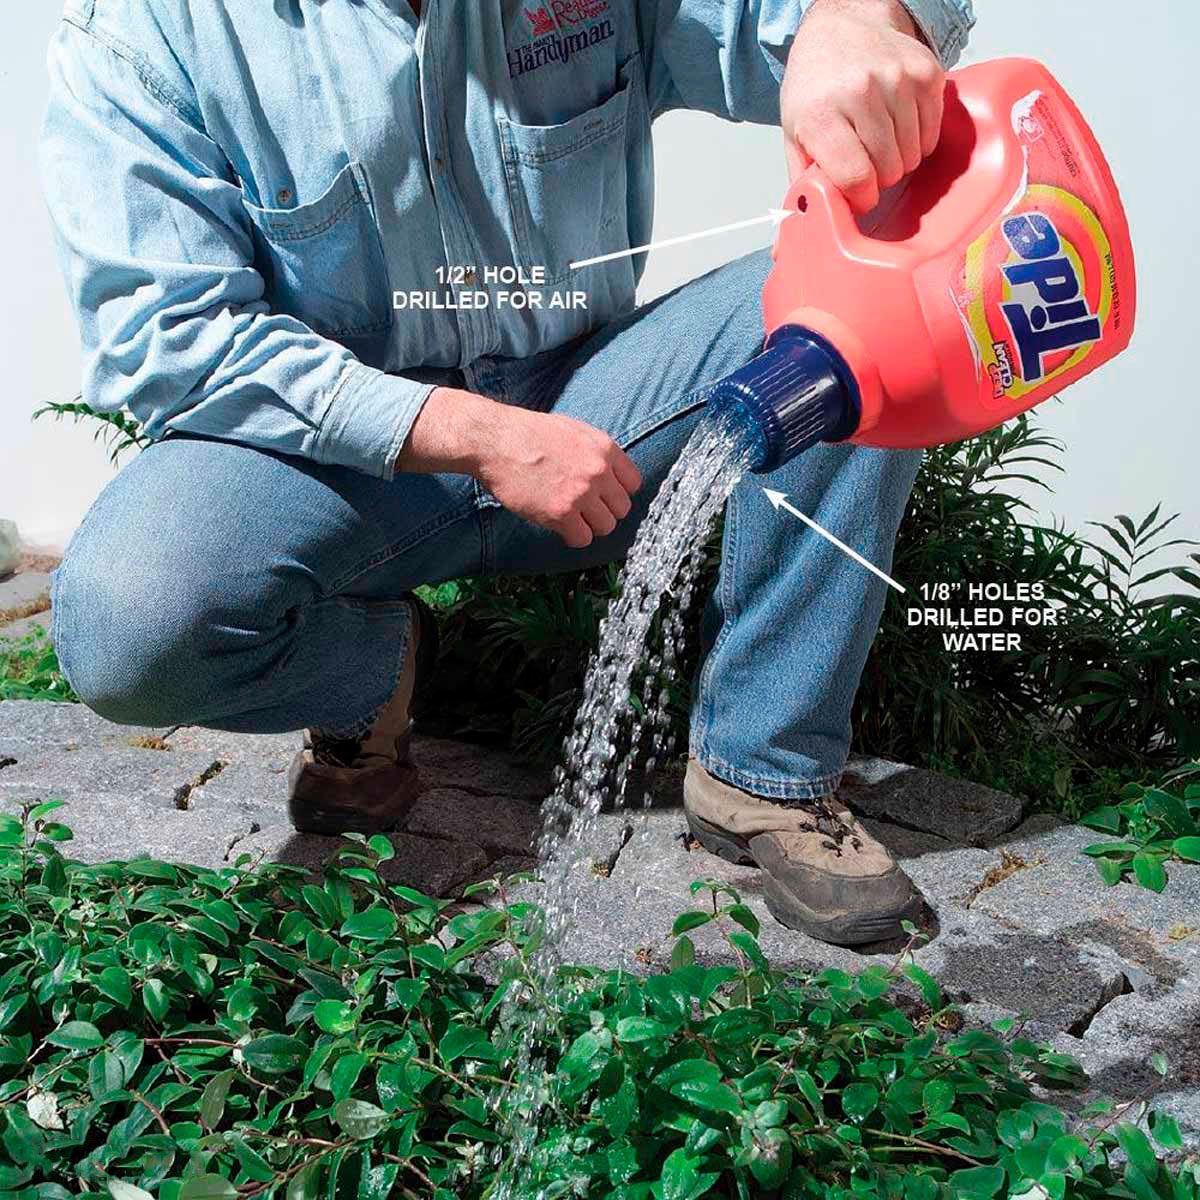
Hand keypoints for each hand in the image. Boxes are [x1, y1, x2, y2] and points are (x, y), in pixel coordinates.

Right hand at [480, 405, 641, 547]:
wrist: (496, 441)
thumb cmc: (530, 434)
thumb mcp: (574, 431)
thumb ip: (597, 453)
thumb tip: (611, 475)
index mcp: (604, 449)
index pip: (633, 483)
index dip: (617, 492)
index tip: (602, 495)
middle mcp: (598, 471)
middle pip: (621, 509)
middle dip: (604, 510)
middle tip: (584, 509)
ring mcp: (580, 494)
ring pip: (605, 527)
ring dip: (589, 525)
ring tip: (571, 517)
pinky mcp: (560, 514)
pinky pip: (582, 538)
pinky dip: (572, 536)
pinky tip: (559, 525)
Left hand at [781, 0, 944, 212]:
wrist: (840, 28)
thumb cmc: (816, 88)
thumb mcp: (795, 136)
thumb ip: (801, 186)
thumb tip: (791, 242)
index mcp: (821, 114)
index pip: (856, 177)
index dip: (861, 198)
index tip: (859, 196)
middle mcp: (860, 92)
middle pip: (889, 170)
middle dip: (879, 178)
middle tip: (866, 162)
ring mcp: (897, 79)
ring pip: (913, 155)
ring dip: (899, 160)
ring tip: (880, 142)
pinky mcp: (926, 72)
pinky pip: (932, 133)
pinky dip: (918, 140)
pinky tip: (898, 126)